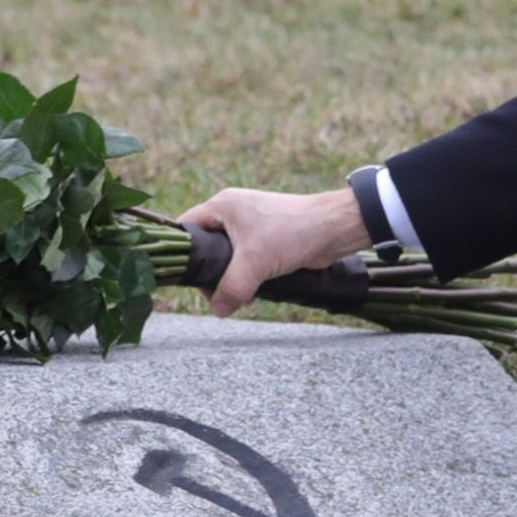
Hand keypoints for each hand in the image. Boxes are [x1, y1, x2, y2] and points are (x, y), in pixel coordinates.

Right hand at [173, 186, 370, 316]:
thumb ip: (231, 287)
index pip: (187, 228)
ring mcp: (250, 226)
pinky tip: (253, 291)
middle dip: (211, 274)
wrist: (333, 229)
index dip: (183, 253)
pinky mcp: (266, 239)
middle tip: (217, 294)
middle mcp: (233, 213)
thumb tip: (218, 309)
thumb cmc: (292, 232)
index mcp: (222, 206)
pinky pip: (246, 261)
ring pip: (227, 257)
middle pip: (205, 247)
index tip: (188, 279)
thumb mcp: (254, 262)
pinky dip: (247, 276)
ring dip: (231, 278)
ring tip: (239, 295)